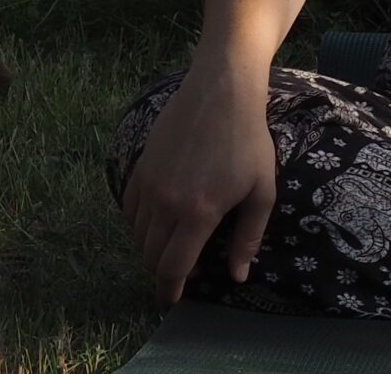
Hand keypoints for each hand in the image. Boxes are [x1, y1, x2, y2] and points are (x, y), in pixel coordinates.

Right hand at [119, 60, 278, 305]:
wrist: (221, 92)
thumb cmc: (249, 140)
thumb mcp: (262, 189)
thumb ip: (249, 236)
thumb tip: (237, 276)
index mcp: (198, 213)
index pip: (172, 266)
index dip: (171, 288)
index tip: (174, 298)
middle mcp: (165, 204)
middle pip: (151, 255)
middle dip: (163, 269)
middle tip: (181, 269)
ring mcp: (148, 186)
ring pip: (138, 235)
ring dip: (152, 247)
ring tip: (174, 243)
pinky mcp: (138, 168)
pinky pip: (129, 210)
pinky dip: (139, 223)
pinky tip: (159, 218)